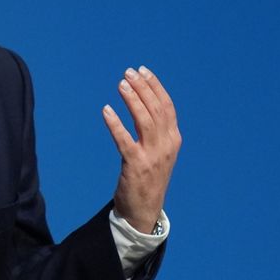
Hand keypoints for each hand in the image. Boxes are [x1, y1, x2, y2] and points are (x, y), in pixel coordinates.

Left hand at [102, 66, 180, 233]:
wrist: (144, 209)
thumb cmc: (149, 176)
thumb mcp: (159, 151)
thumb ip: (156, 130)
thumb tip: (144, 101)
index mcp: (173, 140)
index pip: (167, 106)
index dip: (155, 86)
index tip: (142, 70)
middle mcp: (166, 145)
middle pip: (156, 109)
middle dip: (142, 88)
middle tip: (128, 72)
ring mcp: (152, 156)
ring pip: (144, 120)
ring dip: (132, 100)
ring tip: (120, 84)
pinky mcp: (135, 165)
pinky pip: (124, 140)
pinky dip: (115, 123)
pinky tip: (106, 110)